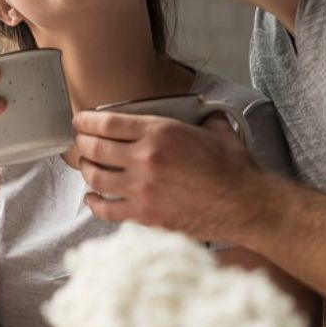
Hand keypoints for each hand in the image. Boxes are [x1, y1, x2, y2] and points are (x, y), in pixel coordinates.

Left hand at [73, 110, 260, 239]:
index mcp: (160, 132)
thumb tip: (198, 110)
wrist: (245, 204)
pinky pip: (107, 209)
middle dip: (82, 144)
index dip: (86, 121)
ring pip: (96, 178)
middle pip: (95, 148)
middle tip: (80, 143)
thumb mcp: (215, 128)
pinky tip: (92, 198)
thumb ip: (199, 116)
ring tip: (86, 167)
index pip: (108, 123)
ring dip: (86, 170)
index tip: (80, 121)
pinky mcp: (145, 216)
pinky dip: (94, 203)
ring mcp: (143, 189)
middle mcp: (146, 158)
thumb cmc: (233, 169)